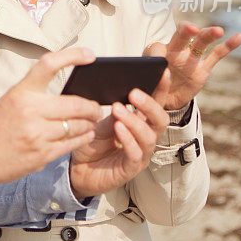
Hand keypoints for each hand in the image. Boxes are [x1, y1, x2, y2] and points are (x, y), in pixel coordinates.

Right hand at [0, 48, 102, 188]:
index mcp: (21, 91)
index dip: (73, 56)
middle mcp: (30, 110)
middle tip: (97, 107)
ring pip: (77, 126)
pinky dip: (83, 138)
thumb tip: (72, 93)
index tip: (90, 55)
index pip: (49, 64)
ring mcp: (37, 134)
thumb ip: (37, 95)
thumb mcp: (12, 99)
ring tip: (90, 123)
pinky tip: (84, 135)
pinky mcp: (41, 154)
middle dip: (92, 107)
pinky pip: (72, 144)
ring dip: (89, 124)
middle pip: (76, 104)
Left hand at [69, 70, 170, 198]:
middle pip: (160, 120)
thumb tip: (120, 90)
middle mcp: (145, 137)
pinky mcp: (130, 169)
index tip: (163, 72)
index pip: (156, 104)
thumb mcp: (100, 121)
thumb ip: (113, 110)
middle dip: (150, 105)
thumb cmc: (92, 143)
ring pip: (149, 136)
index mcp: (140, 122)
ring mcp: (140, 154)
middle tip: (134, 93)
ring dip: (134, 121)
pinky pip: (135, 154)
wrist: (77, 169)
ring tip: (118, 109)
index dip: (162, 89)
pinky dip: (128, 139)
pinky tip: (118, 128)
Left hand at [146, 22, 240, 109]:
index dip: (156, 53)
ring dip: (208, 35)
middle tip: (190, 29)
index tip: (155, 60)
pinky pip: (216, 54)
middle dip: (185, 31)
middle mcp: (175, 51)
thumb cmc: (151, 84)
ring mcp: (191, 58)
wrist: (164, 97)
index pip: (157, 48)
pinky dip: (228, 46)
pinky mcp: (203, 68)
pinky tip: (239, 37)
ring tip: (218, 31)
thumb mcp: (146, 81)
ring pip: (200, 42)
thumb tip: (152, 68)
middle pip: (181, 37)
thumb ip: (149, 74)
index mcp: (158, 52)